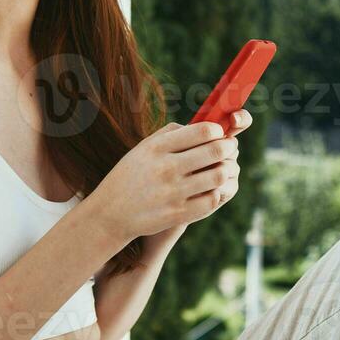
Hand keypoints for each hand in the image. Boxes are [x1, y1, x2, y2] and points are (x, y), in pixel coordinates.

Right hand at [88, 109, 250, 243]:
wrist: (109, 214)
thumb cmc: (131, 175)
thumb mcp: (143, 148)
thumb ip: (171, 133)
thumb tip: (203, 125)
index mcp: (157, 148)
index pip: (203, 130)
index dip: (218, 131)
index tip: (219, 134)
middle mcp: (165, 168)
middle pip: (216, 150)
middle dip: (229, 147)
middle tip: (230, 148)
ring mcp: (172, 193)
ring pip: (219, 175)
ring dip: (226, 170)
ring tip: (223, 168)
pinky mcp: (177, 214)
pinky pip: (212, 200)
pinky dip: (217, 192)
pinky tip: (212, 189)